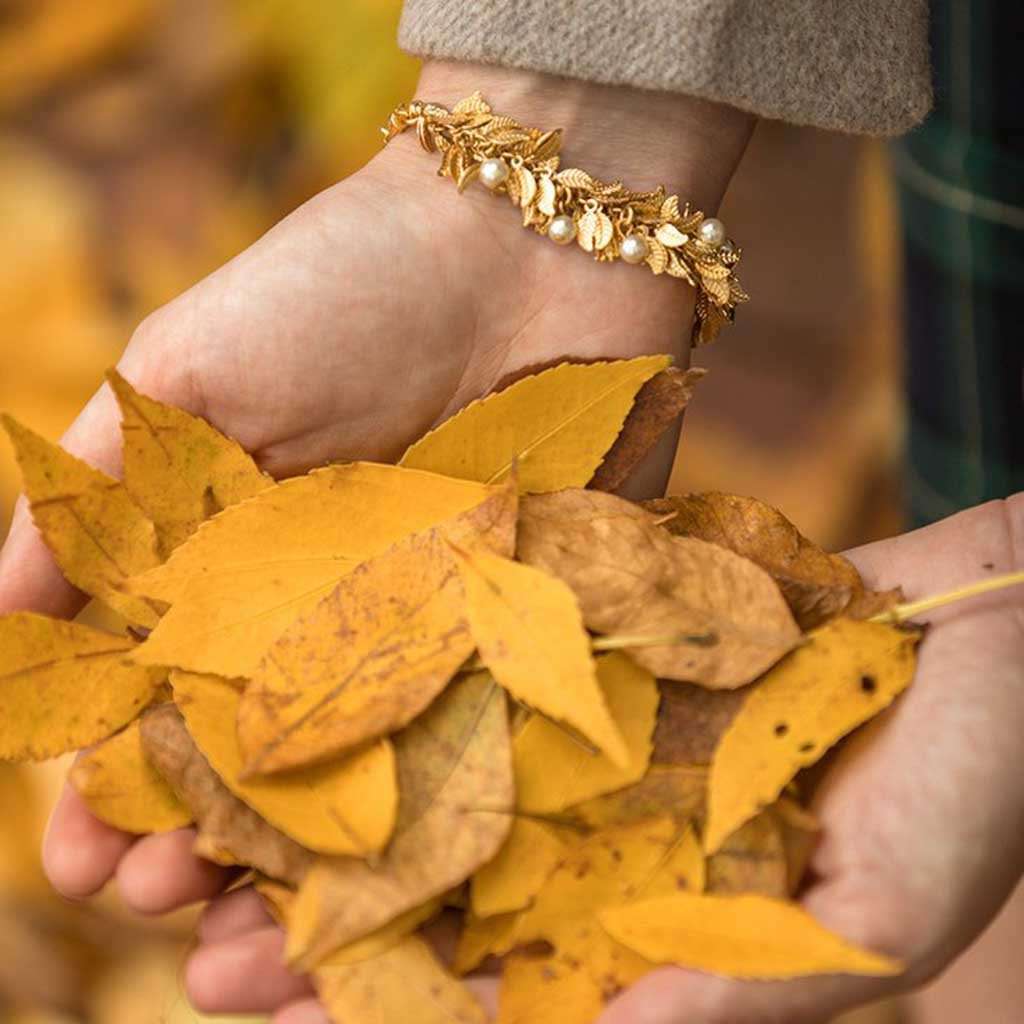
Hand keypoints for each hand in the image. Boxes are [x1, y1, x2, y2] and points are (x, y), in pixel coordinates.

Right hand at [0, 59, 750, 959]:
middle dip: (202, 851)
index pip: (163, 708)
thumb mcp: (187, 372)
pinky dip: (450, 829)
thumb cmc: (344, 285)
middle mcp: (340, 613)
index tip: (84, 861)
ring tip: (258, 945)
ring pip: (374, 785)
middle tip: (162, 912)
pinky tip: (405, 897)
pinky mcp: (544, 623)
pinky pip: (497, 747)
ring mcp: (445, 629)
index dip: (115, 791)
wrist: (528, 236)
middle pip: (264, 768)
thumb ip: (94, 496)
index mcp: (243, 565)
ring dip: (311, 872)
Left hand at [180, 495, 1023, 1023]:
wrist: (1000, 625)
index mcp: (653, 920)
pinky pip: (491, 652)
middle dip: (315, 918)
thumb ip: (733, 1000)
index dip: (376, 1009)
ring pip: (442, 772)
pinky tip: (321, 665)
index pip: (492, 990)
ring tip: (207, 827)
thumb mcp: (869, 923)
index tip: (259, 1005)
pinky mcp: (606, 631)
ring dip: (335, 800)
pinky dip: (409, 667)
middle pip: (437, 887)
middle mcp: (608, 830)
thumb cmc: (972, 783)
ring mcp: (600, 727)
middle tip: (191, 935)